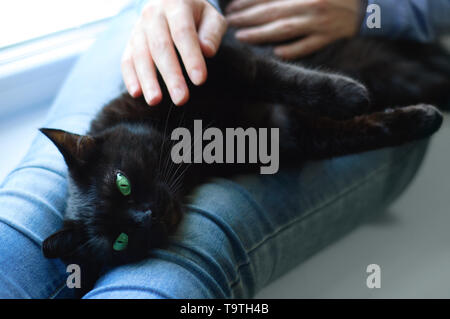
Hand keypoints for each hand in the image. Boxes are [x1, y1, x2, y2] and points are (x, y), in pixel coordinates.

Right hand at [122, 0, 226, 105]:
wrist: (173, 4)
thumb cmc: (198, 17)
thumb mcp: (212, 18)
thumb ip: (212, 33)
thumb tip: (206, 51)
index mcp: (176, 5)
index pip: (183, 32)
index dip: (191, 57)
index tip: (200, 80)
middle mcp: (154, 14)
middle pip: (160, 47)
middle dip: (171, 75)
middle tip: (181, 99)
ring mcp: (139, 28)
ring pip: (141, 55)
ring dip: (148, 80)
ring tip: (156, 101)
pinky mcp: (130, 42)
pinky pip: (127, 60)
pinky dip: (130, 77)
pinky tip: (136, 93)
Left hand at [226, 0, 360, 58]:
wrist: (369, 3)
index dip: (248, 1)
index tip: (231, 6)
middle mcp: (310, 5)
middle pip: (272, 13)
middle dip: (248, 17)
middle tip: (230, 22)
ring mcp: (320, 23)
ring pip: (285, 30)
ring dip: (261, 34)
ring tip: (242, 37)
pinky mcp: (329, 37)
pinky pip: (308, 46)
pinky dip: (293, 50)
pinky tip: (276, 53)